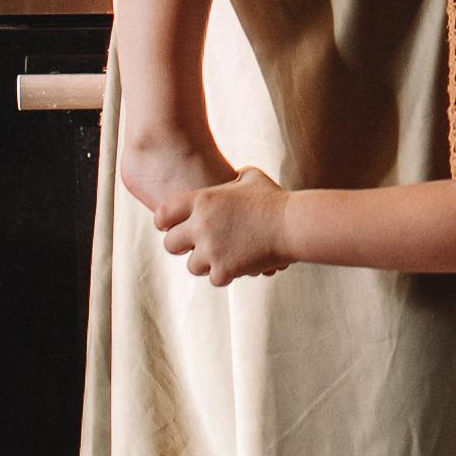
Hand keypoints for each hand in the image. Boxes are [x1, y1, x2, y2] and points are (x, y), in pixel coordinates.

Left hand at [161, 168, 291, 280]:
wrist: (293, 225)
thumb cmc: (274, 199)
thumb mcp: (251, 177)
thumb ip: (232, 179)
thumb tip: (230, 180)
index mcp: (202, 200)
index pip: (163, 214)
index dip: (166, 222)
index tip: (173, 227)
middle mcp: (200, 225)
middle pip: (170, 244)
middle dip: (182, 246)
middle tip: (195, 245)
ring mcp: (211, 250)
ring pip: (192, 265)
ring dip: (206, 262)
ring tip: (224, 255)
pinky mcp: (224, 269)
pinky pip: (214, 278)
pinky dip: (226, 274)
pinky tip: (238, 264)